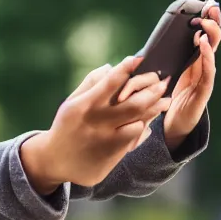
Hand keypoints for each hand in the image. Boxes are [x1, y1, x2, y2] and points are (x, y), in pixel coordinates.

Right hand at [21, 57, 171, 193]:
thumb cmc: (65, 126)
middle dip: (153, 90)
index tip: (139, 59)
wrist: (55, 161)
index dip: (127, 68)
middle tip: (162, 81)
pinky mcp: (114, 154)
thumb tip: (110, 67)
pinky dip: (144, 126)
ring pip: (140, 121)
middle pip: (134, 102)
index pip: (111, 81)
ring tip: (165, 100)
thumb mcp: (71, 103)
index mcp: (85, 105)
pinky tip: (149, 119)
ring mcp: (107, 139)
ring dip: (155, 109)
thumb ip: (90, 84)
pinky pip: (136, 137)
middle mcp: (97, 121)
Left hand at [163, 0, 220, 150]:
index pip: (203, 36)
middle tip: (210, 8)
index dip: (208, 20)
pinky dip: (206, 60)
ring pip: (211, 54)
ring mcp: (204, 79)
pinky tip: (203, 49)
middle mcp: (202, 67)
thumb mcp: (161, 72)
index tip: (209, 3)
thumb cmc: (166, 96)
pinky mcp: (202, 93)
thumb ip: (160, 58)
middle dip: (213, 23)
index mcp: (192, 60)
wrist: (172, 124)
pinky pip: (207, 74)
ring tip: (205, 25)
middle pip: (211, 41)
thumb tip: (148, 41)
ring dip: (209, 38)